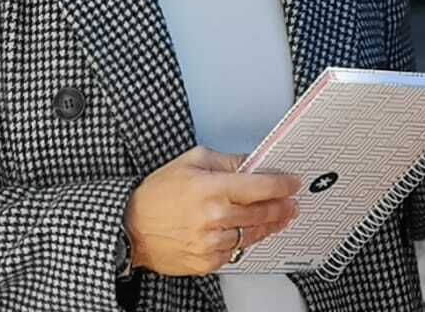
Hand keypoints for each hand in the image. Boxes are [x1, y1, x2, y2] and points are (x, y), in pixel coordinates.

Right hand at [124, 146, 300, 276]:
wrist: (131, 227)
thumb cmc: (158, 194)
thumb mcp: (192, 161)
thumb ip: (226, 161)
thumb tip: (252, 162)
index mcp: (212, 188)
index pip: (261, 186)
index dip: (283, 184)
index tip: (293, 183)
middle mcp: (214, 217)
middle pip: (262, 212)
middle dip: (282, 206)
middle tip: (293, 202)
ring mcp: (211, 243)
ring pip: (253, 234)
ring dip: (270, 225)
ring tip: (281, 218)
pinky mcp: (206, 262)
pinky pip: (236, 251)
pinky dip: (245, 241)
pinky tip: (252, 232)